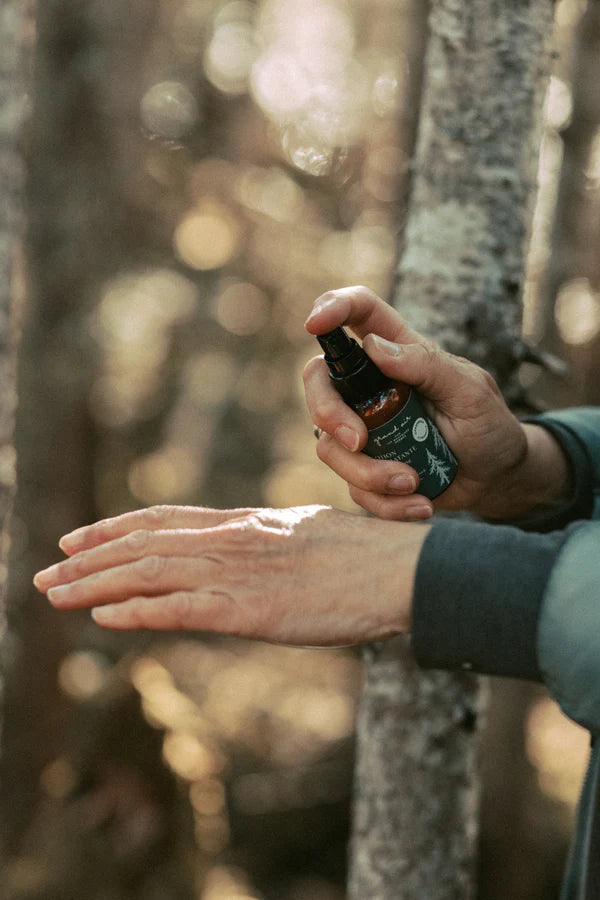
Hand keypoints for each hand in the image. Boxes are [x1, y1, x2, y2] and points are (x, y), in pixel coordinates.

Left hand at [33, 504, 429, 645]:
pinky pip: (179, 609)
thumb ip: (265, 544)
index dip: (115, 527)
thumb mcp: (305, 535)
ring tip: (54, 594)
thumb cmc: (366, 554)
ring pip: (148, 573)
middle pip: (144, 544)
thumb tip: (241, 556)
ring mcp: (238, 572)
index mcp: (246, 521)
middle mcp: (232, 539)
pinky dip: (135, 612)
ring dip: (95, 585)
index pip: (165, 519)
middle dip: (90, 558)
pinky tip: (102, 616)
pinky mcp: (250, 610)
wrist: (401, 567)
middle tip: (48, 570)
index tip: (79, 536)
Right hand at [304, 286, 569, 519]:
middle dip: (328, 413)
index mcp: (397, 351)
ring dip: (368, 472)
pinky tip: (420, 504)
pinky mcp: (364, 468)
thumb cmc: (487, 425)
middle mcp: (369, 386)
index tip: (314, 325)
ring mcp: (361, 427)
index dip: (331, 308)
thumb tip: (374, 347)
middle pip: (318, 381)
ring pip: (329, 445)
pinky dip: (385, 502)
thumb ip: (426, 365)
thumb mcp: (469, 391)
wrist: (495, 478)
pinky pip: (353, 487)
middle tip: (358, 441)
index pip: (358, 313)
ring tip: (413, 483)